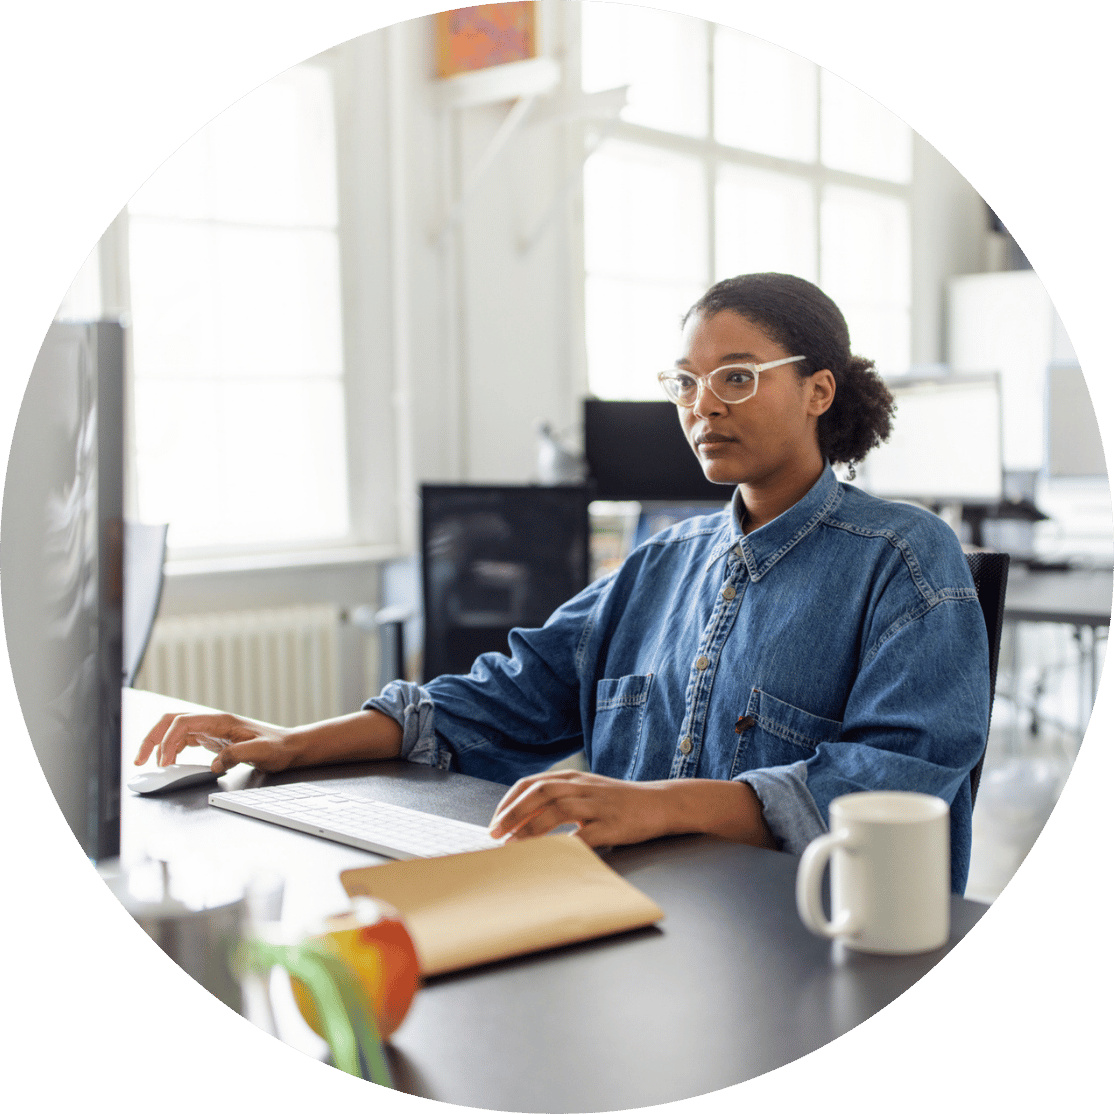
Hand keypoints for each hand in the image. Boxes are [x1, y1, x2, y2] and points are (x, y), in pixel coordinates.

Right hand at [134, 712, 297, 773]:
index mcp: (221, 721)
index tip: (163, 764)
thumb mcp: (262, 752)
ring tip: (148, 763)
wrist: (289, 747)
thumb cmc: (278, 747)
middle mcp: (213, 722)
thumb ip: (237, 755)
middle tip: (140, 760)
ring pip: (175, 730)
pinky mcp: (213, 739)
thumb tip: (213, 764)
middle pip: (171, 721)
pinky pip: (184, 739)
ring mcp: (211, 730)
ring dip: (158, 744)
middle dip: (152, 738)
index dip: (167, 742)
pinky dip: (171, 749)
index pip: (183, 723)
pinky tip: (169, 761)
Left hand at [488, 770, 676, 848]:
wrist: (660, 803)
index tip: (494, 821)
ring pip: (558, 810)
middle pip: (540, 793)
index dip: (509, 802)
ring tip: (516, 845)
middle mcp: (582, 787)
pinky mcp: (612, 824)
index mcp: (572, 779)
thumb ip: (558, 800)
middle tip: (495, 834)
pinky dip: (564, 844)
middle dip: (513, 814)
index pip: (531, 783)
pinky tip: (551, 855)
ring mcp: (597, 804)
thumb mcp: (586, 793)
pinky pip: (584, 834)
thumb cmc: (618, 802)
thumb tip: (522, 819)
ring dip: (532, 828)